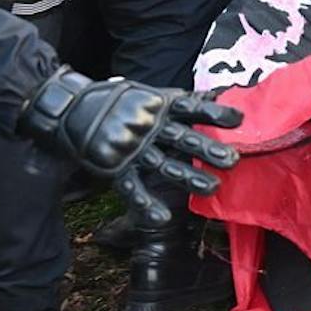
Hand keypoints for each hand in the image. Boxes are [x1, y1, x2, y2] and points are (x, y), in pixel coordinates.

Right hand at [18, 72, 243, 225]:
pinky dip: (147, 203)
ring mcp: (132, 148)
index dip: (215, 113)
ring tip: (214, 187)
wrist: (70, 108)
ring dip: (189, 177)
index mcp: (160, 106)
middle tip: (233, 159)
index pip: (192, 108)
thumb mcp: (151, 94)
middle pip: (183, 139)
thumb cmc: (119, 100)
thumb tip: (216, 96)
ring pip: (164, 165)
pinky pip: (133, 188)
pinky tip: (164, 216)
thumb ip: (183, 100)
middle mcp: (149, 126)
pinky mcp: (115, 167)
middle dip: (208, 150)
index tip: (239, 119)